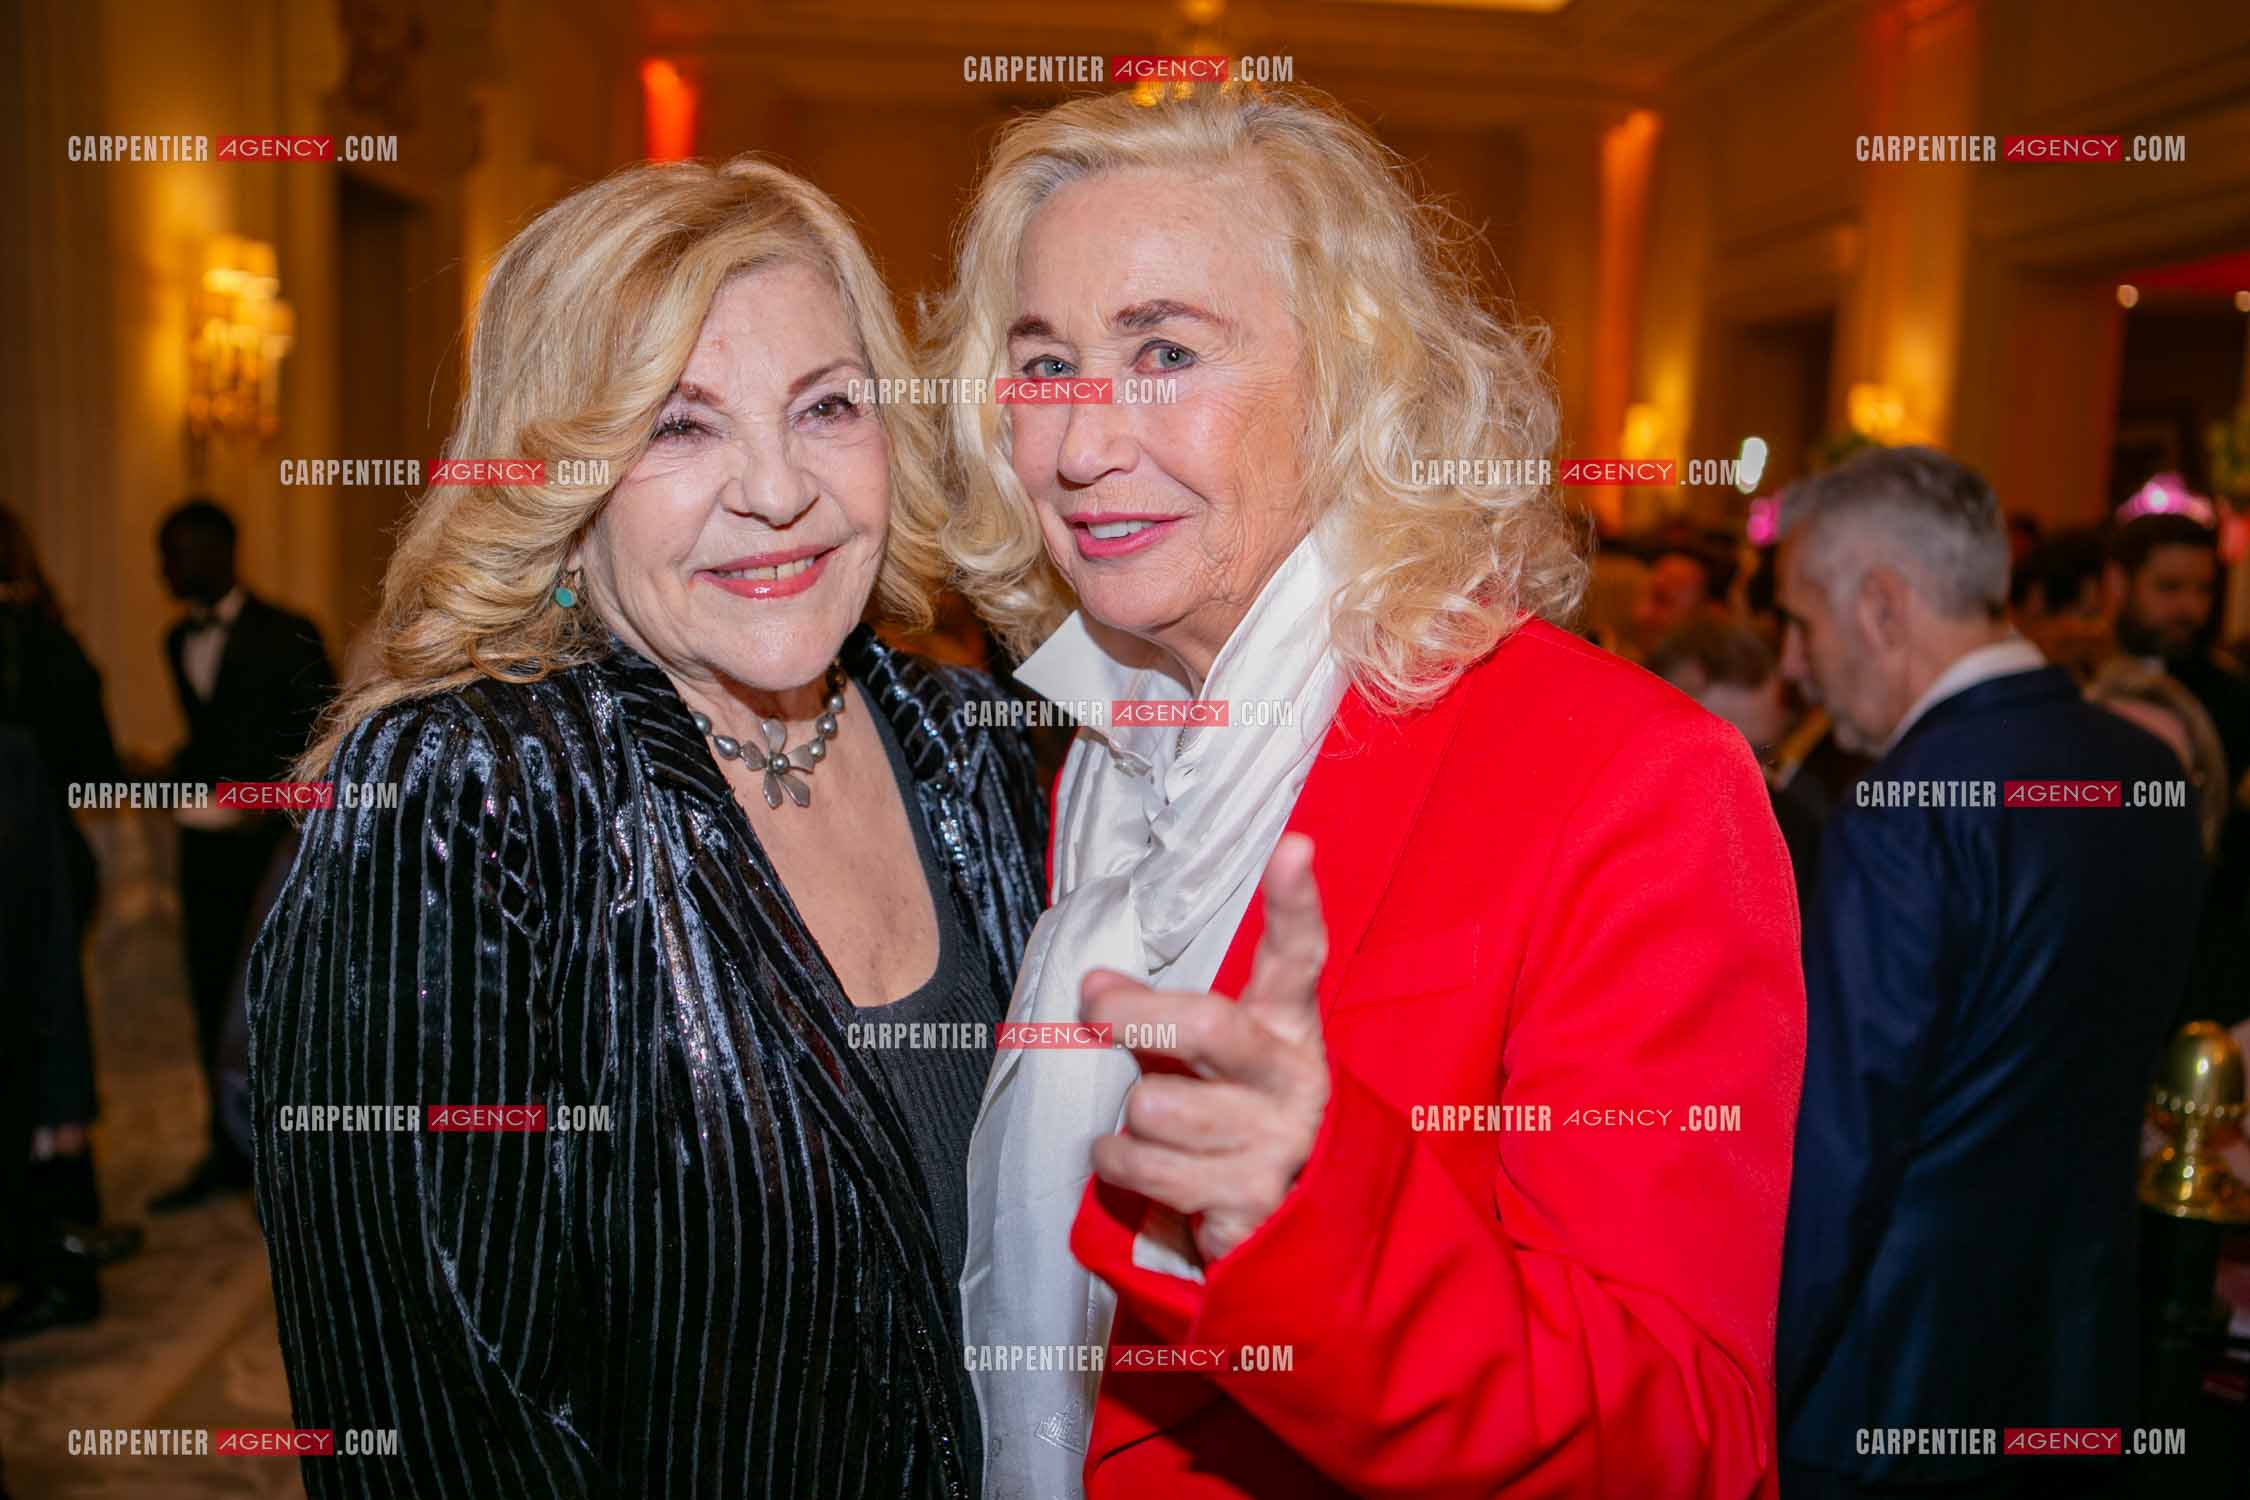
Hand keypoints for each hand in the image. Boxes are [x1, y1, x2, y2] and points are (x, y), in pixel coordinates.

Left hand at [1084, 833, 1330, 1262]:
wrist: (1283, 1224)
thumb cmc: (1230, 1114)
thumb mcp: (1205, 1054)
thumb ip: (1156, 1012)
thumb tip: (1093, 982)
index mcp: (1288, 1028)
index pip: (1299, 956)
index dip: (1295, 903)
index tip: (1294, 847)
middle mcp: (1293, 1080)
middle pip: (1204, 1026)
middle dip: (1133, 1017)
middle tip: (1094, 1007)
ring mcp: (1277, 1144)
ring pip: (1153, 1106)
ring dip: (1125, 1118)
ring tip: (1148, 1125)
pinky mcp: (1249, 1204)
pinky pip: (1144, 1167)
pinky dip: (1119, 1163)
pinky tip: (1140, 1162)